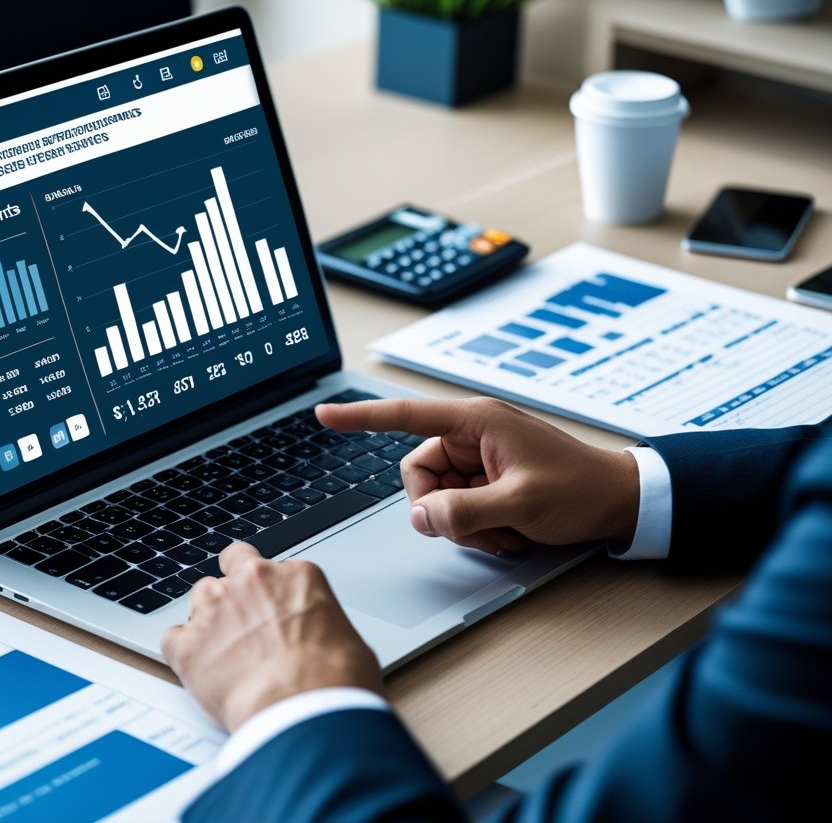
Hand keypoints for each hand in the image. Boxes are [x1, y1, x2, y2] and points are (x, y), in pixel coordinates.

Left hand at [162, 542, 381, 731]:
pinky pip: (172, 637)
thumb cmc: (334, 681)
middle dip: (236, 586)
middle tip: (244, 617)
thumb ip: (320, 623)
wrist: (304, 711)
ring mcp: (215, 608)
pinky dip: (183, 652)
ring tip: (226, 653)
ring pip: (201, 596)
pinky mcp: (188, 644)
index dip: (274, 593)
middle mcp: (252, 581)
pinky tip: (200, 670)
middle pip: (233, 563)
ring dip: (210, 618)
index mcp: (295, 576)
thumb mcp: (347, 639)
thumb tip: (320, 640)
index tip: (276, 614)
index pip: (276, 568)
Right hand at [316, 397, 639, 553]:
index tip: (325, 414)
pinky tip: (509, 532)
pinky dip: (477, 528)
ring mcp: (479, 461)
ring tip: (504, 531)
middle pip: (418, 473)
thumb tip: (420, 517)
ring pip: (436, 496)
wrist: (622, 502)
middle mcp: (472, 436)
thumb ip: (463, 511)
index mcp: (476, 422)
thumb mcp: (520, 503)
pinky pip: (456, 508)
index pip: (406, 416)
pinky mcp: (487, 482)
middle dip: (441, 508)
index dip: (362, 417)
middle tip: (478, 527)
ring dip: (462, 524)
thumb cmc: (581, 488)